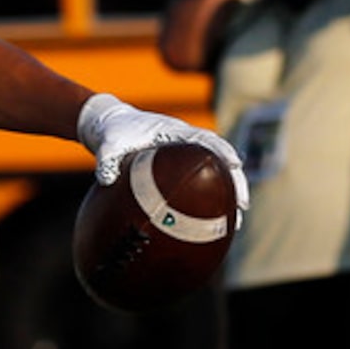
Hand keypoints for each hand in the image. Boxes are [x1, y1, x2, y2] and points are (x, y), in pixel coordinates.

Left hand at [77, 93, 248, 222]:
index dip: (224, 152)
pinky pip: (201, 182)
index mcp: (176, 132)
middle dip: (236, 181)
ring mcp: (186, 155)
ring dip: (228, 194)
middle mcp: (187, 143)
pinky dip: (209, 198)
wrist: (110, 126)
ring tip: (234, 220)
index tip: (236, 166)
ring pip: (215, 174)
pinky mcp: (180, 167)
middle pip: (221, 161)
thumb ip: (107, 160)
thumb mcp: (108, 144)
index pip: (208, 140)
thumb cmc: (113, 132)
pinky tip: (210, 222)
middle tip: (243, 204)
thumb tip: (105, 179)